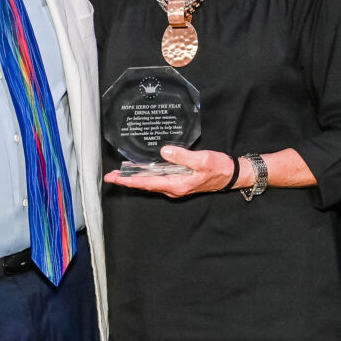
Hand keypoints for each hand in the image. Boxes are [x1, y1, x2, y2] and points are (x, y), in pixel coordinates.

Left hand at [103, 145, 236, 197]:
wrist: (230, 175)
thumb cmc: (218, 167)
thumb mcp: (201, 160)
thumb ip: (182, 156)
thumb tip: (163, 152)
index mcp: (177, 184)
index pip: (148, 183)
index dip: (130, 181)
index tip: (116, 179)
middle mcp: (173, 188)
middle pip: (145, 185)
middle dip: (127, 180)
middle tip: (110, 176)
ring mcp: (175, 186)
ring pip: (151, 183)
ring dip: (135, 178)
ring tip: (120, 173)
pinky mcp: (178, 181)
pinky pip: (158, 180)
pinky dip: (146, 176)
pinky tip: (139, 171)